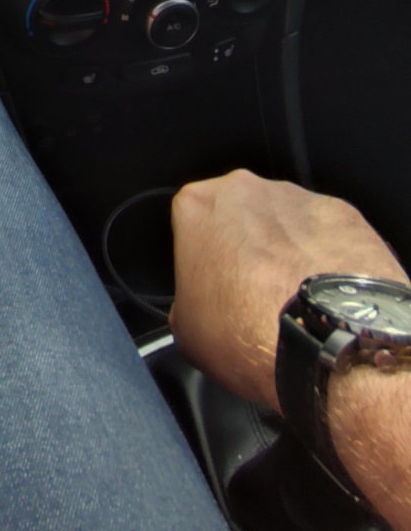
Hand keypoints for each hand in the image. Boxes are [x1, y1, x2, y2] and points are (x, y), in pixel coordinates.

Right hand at [169, 169, 405, 408]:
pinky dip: (327, 254)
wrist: (326, 342)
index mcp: (196, 205)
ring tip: (298, 296)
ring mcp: (298, 196)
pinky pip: (327, 231)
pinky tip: (329, 291)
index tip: (213, 286)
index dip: (202, 257)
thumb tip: (203, 302)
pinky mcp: (344, 211)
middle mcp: (244, 188)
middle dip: (245, 242)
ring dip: (286, 247)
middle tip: (254, 291)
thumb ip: (187, 296)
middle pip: (239, 212)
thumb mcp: (186, 329)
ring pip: (284, 219)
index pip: (191, 223)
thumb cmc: (245, 333)